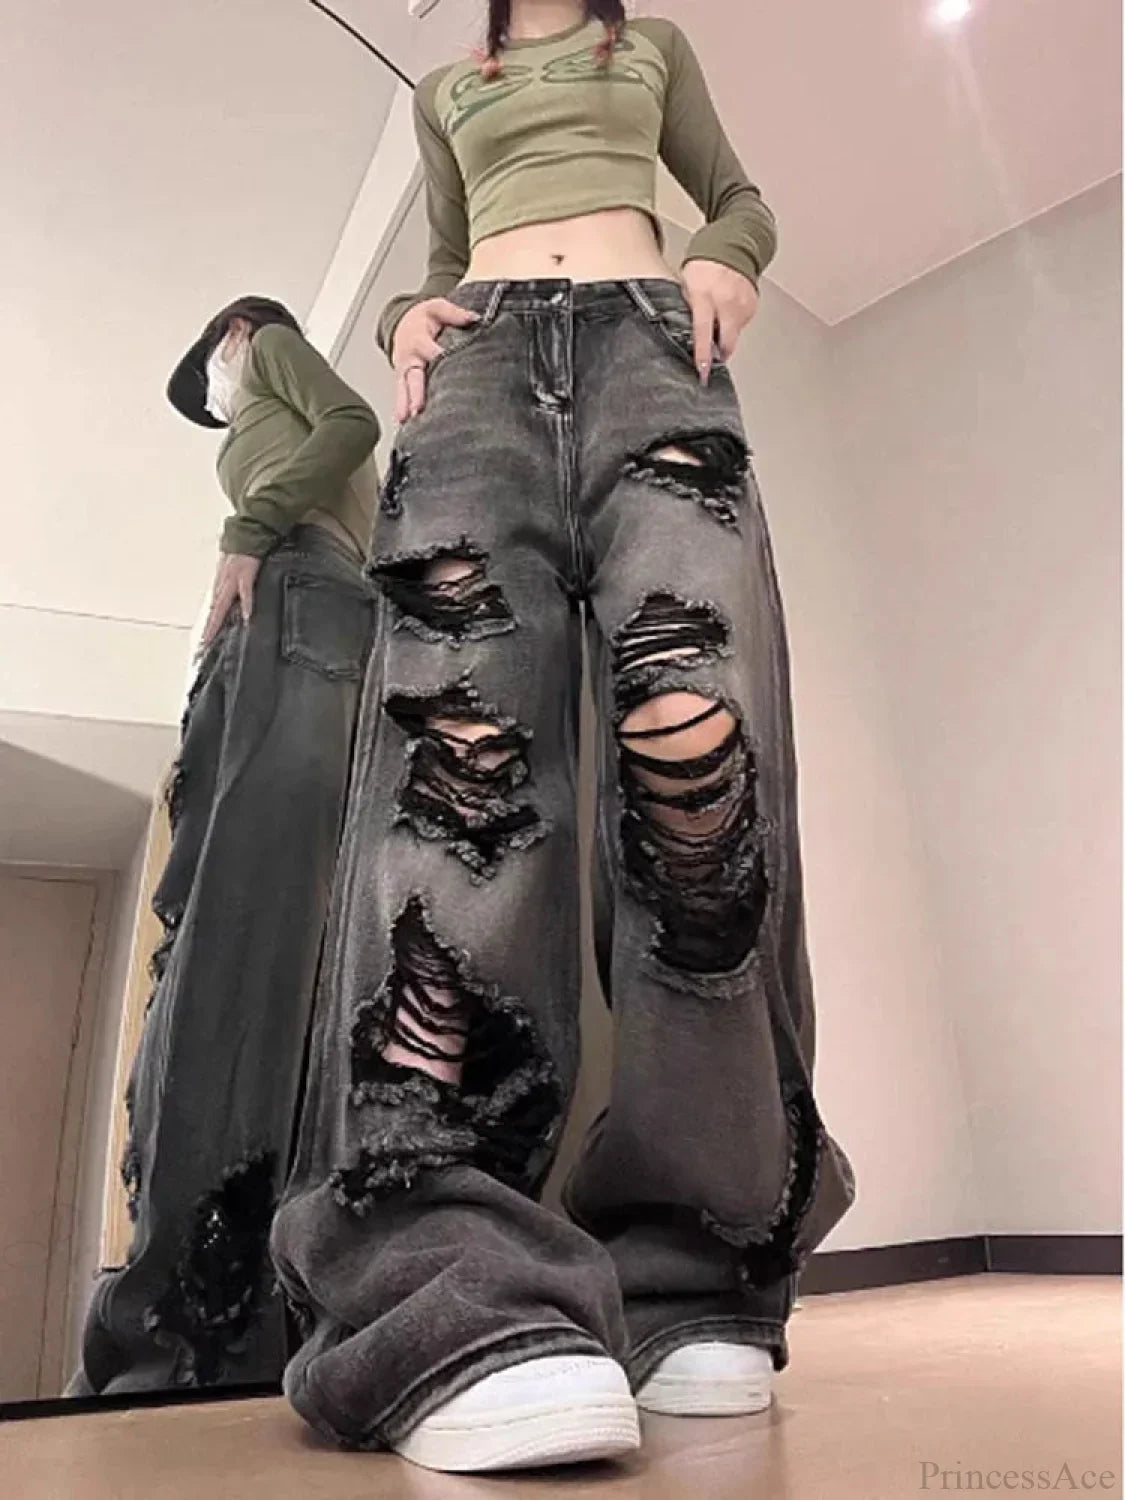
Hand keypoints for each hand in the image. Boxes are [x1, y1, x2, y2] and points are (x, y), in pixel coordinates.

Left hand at [200, 553, 260, 653]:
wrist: (246, 532)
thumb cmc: (240, 552)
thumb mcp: (231, 569)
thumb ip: (231, 585)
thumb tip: (231, 601)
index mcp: (220, 584)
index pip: (212, 608)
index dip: (207, 625)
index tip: (203, 641)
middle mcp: (222, 583)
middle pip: (213, 610)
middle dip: (208, 628)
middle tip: (203, 644)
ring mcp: (232, 579)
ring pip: (222, 604)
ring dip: (216, 621)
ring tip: (212, 636)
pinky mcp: (246, 573)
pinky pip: (246, 592)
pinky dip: (247, 603)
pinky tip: (247, 616)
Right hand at [392, 297, 480, 423]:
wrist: (404, 323)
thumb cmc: (424, 319)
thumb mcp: (438, 308)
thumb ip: (455, 313)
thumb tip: (474, 318)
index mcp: (419, 339)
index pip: (430, 351)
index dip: (438, 359)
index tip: (446, 368)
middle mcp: (409, 357)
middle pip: (413, 376)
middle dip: (415, 392)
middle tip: (417, 408)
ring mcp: (404, 370)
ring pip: (404, 388)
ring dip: (405, 404)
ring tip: (406, 420)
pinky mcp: (403, 380)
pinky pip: (402, 394)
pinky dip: (402, 408)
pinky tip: (404, 423)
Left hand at [681, 260, 759, 382]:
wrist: (732, 246)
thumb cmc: (705, 265)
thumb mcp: (687, 285)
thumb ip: (688, 308)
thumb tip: (685, 333)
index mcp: (705, 296)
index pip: (703, 331)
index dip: (703, 354)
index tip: (703, 370)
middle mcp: (726, 302)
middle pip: (726, 342)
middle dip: (720, 354)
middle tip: (712, 359)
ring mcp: (742, 305)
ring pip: (734, 335)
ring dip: (725, 334)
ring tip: (717, 318)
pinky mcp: (752, 306)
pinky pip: (741, 324)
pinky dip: (733, 323)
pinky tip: (727, 311)